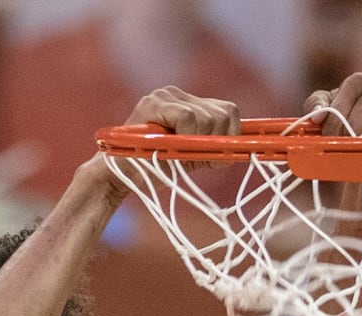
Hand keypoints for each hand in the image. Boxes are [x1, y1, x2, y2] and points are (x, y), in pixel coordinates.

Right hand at [97, 86, 241, 195]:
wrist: (122, 175)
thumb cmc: (156, 167)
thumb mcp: (192, 158)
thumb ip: (213, 149)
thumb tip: (239, 148)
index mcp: (191, 104)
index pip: (228, 110)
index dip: (231, 134)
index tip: (220, 153)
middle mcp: (179, 95)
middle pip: (225, 112)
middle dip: (218, 141)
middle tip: (196, 156)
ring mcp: (166, 96)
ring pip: (209, 117)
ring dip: (199, 142)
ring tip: (178, 152)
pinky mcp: (152, 103)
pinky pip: (188, 118)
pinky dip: (187, 137)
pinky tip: (172, 145)